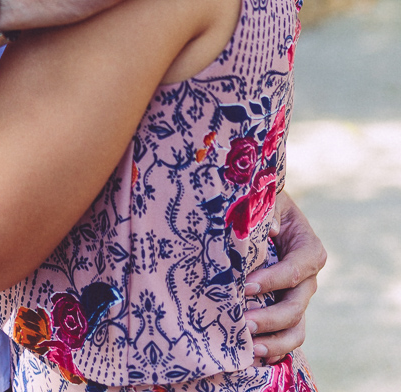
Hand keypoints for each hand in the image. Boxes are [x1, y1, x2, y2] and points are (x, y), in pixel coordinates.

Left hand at [244, 191, 325, 362]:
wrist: (265, 213)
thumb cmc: (266, 203)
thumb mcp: (269, 200)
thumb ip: (270, 212)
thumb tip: (270, 229)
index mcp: (310, 250)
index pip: (294, 270)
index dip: (273, 281)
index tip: (247, 285)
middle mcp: (309, 278)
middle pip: (296, 305)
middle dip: (271, 317)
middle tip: (244, 323)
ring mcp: (299, 296)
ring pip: (296, 328)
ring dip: (275, 341)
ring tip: (251, 348)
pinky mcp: (287, 307)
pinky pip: (287, 334)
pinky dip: (275, 348)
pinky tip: (254, 356)